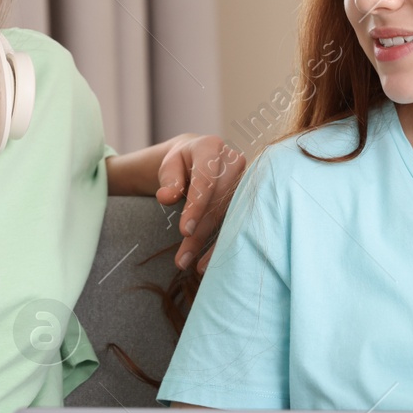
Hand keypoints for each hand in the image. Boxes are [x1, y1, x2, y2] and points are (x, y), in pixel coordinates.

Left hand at [155, 134, 245, 273]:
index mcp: (211, 147)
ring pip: (228, 216)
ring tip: (190, 265)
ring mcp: (244, 180)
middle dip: (199, 233)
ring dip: (210, 244)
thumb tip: (166, 197)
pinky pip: (235, 223)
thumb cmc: (180, 163)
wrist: (197, 158)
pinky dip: (220, 244)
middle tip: (181, 260)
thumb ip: (168, 180)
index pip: (206, 180)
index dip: (196, 207)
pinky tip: (206, 262)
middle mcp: (233, 161)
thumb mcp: (168, 167)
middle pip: (217, 202)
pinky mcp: (247, 197)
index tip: (183, 231)